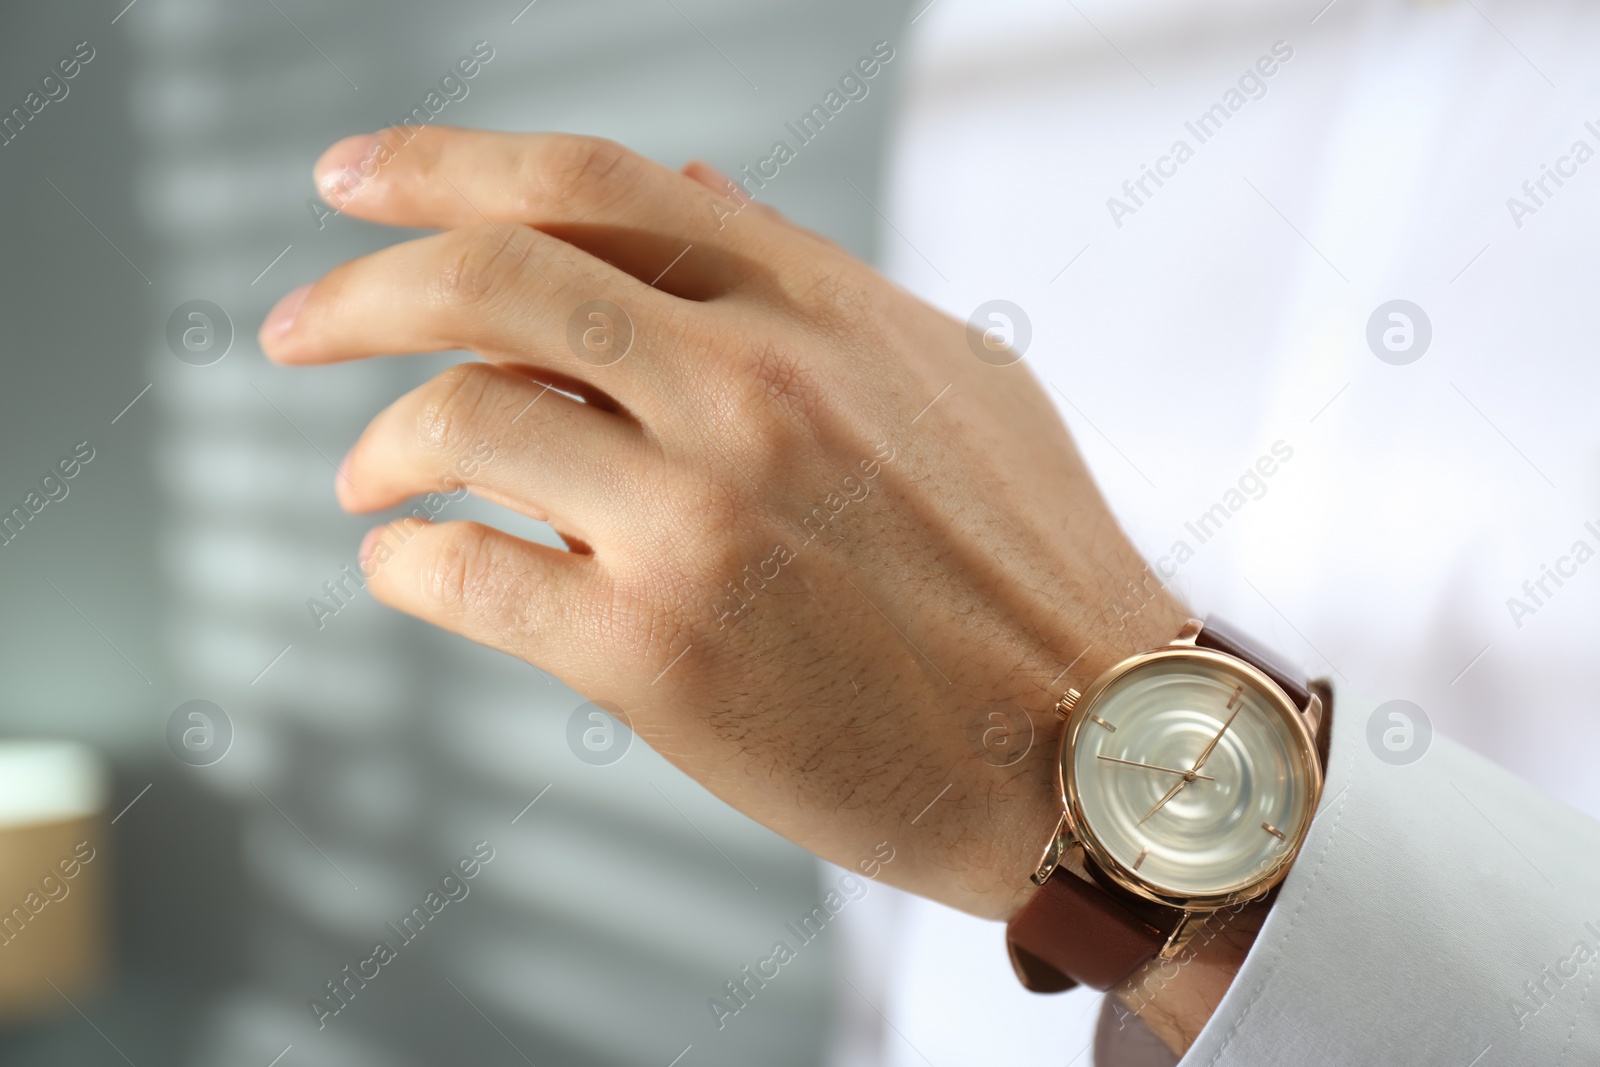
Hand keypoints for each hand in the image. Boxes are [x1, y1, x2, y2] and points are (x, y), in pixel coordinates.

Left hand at [260, 126, 1188, 921]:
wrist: (1089, 748)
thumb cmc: (1028, 567)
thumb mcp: (951, 377)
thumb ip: (811, 278)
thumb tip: (692, 199)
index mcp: (816, 313)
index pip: (591, 188)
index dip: (445, 165)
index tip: (355, 179)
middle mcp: (751, 391)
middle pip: (492, 279)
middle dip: (358, 287)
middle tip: (296, 323)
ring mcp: (700, 521)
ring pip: (459, 420)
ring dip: (376, 446)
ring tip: (370, 481)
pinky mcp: (658, 656)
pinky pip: (468, 574)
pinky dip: (407, 563)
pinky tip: (412, 567)